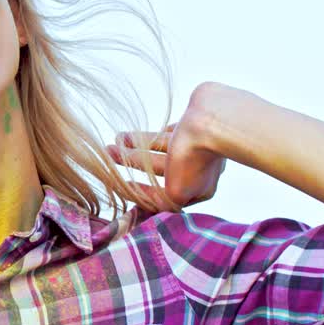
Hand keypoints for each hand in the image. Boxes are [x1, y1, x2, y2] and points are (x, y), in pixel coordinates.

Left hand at [107, 112, 226, 211]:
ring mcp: (198, 147)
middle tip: (110, 153)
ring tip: (117, 138)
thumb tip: (144, 202)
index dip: (141, 191)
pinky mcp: (194, 126)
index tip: (121, 183)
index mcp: (200, 190)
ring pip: (161, 148)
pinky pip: (168, 134)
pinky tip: (140, 133)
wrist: (214, 122)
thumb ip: (161, 202)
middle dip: (134, 161)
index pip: (165, 195)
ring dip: (137, 144)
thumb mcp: (176, 194)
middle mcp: (200, 169)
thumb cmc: (196, 161)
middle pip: (160, 169)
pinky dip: (153, 135)